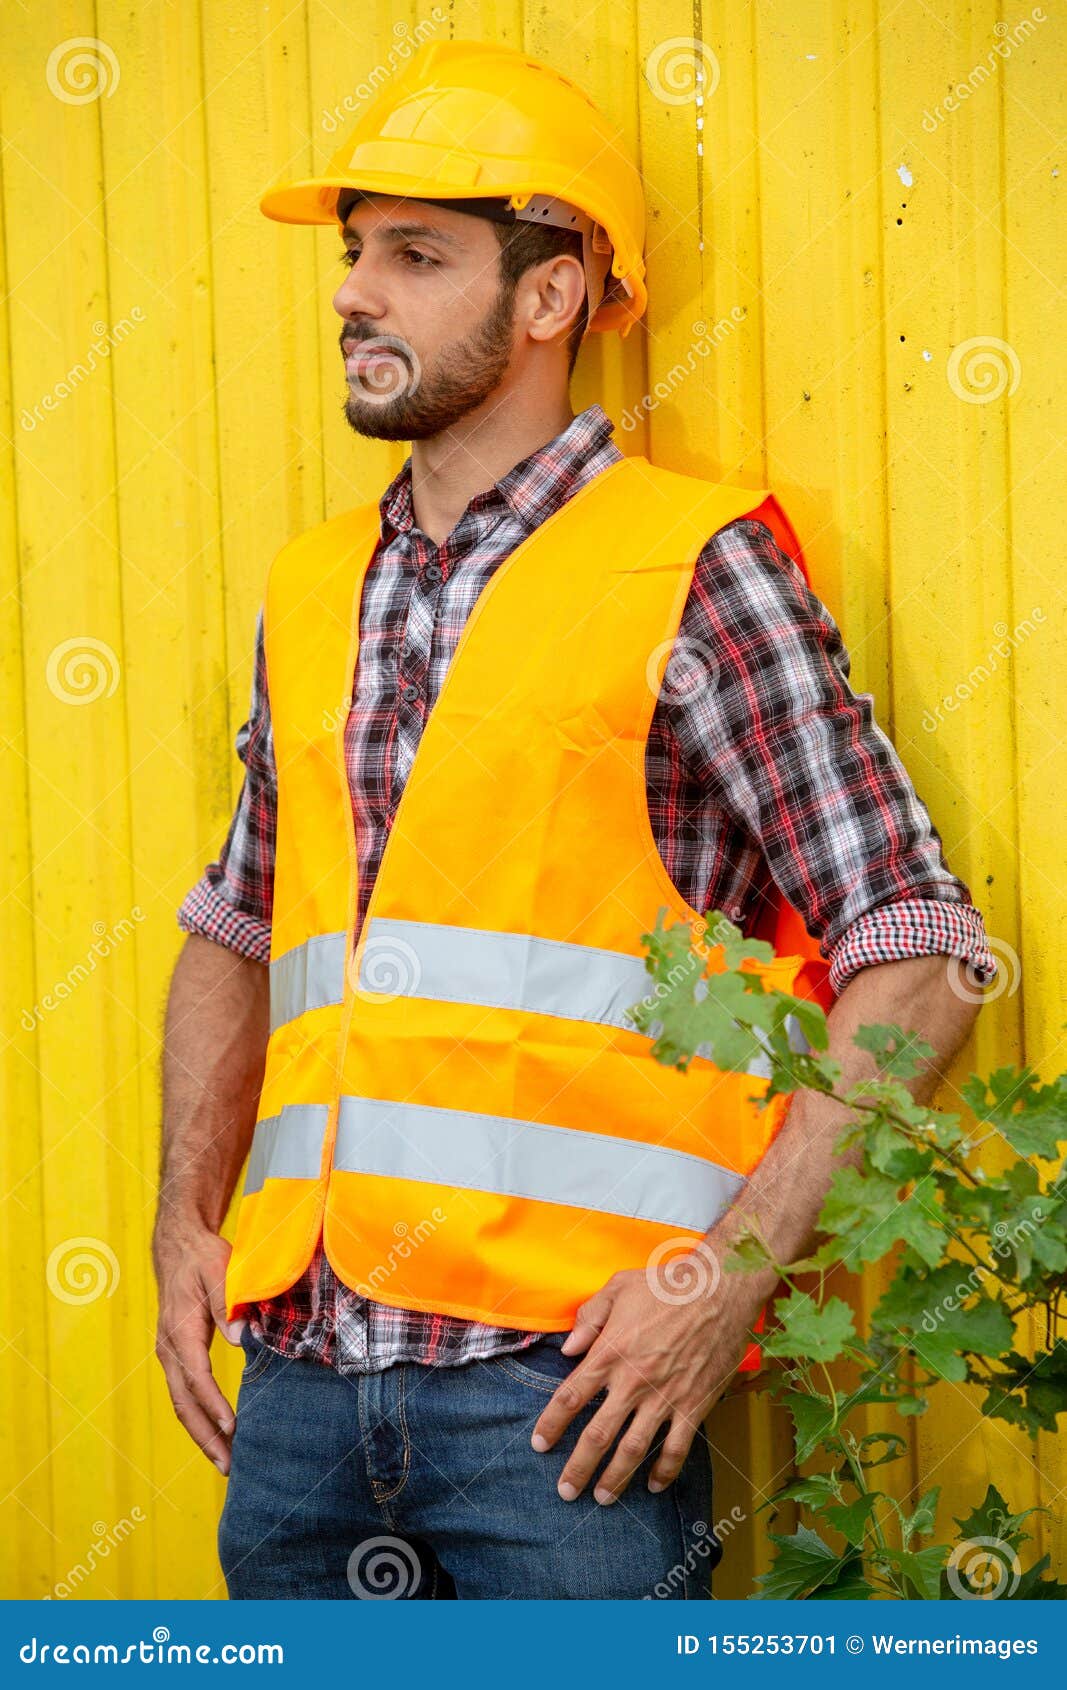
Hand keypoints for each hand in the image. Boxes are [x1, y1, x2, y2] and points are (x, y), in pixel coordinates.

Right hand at [152, 1221, 245, 1474]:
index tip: (233, 1428)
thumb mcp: (219, 1272)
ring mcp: (170, 1355)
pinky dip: (199, 1418)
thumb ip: (229, 1305)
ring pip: (182, 1404)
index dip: (214, 1405)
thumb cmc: (204, 1258)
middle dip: (206, 1437)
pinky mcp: (176, 1356)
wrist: (179, 1248)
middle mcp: (169, 1349)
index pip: (198, 1377)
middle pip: (185, 1403)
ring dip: (202, 1435)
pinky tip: (217, 1434)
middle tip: (229, 1465)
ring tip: (226, 1462)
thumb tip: (243, 1339)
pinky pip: (184, 1395)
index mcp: (181, 1331)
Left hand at [529, 1247, 754, 1503]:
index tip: (539, 1444)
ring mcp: (665, 1397)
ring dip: (616, 1478)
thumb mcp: (618, 1287)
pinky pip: (677, 1447)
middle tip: (565, 1492)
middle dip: (578, 1468)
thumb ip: (589, 1318)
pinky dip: (665, 1471)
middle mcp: (633, 1381)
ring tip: (602, 1498)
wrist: (720, 1289)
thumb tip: (567, 1349)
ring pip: (633, 1449)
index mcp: (610, 1352)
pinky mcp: (694, 1405)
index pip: (570, 1397)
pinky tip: (654, 1485)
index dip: (551, 1424)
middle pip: (597, 1434)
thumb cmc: (666, 1285)